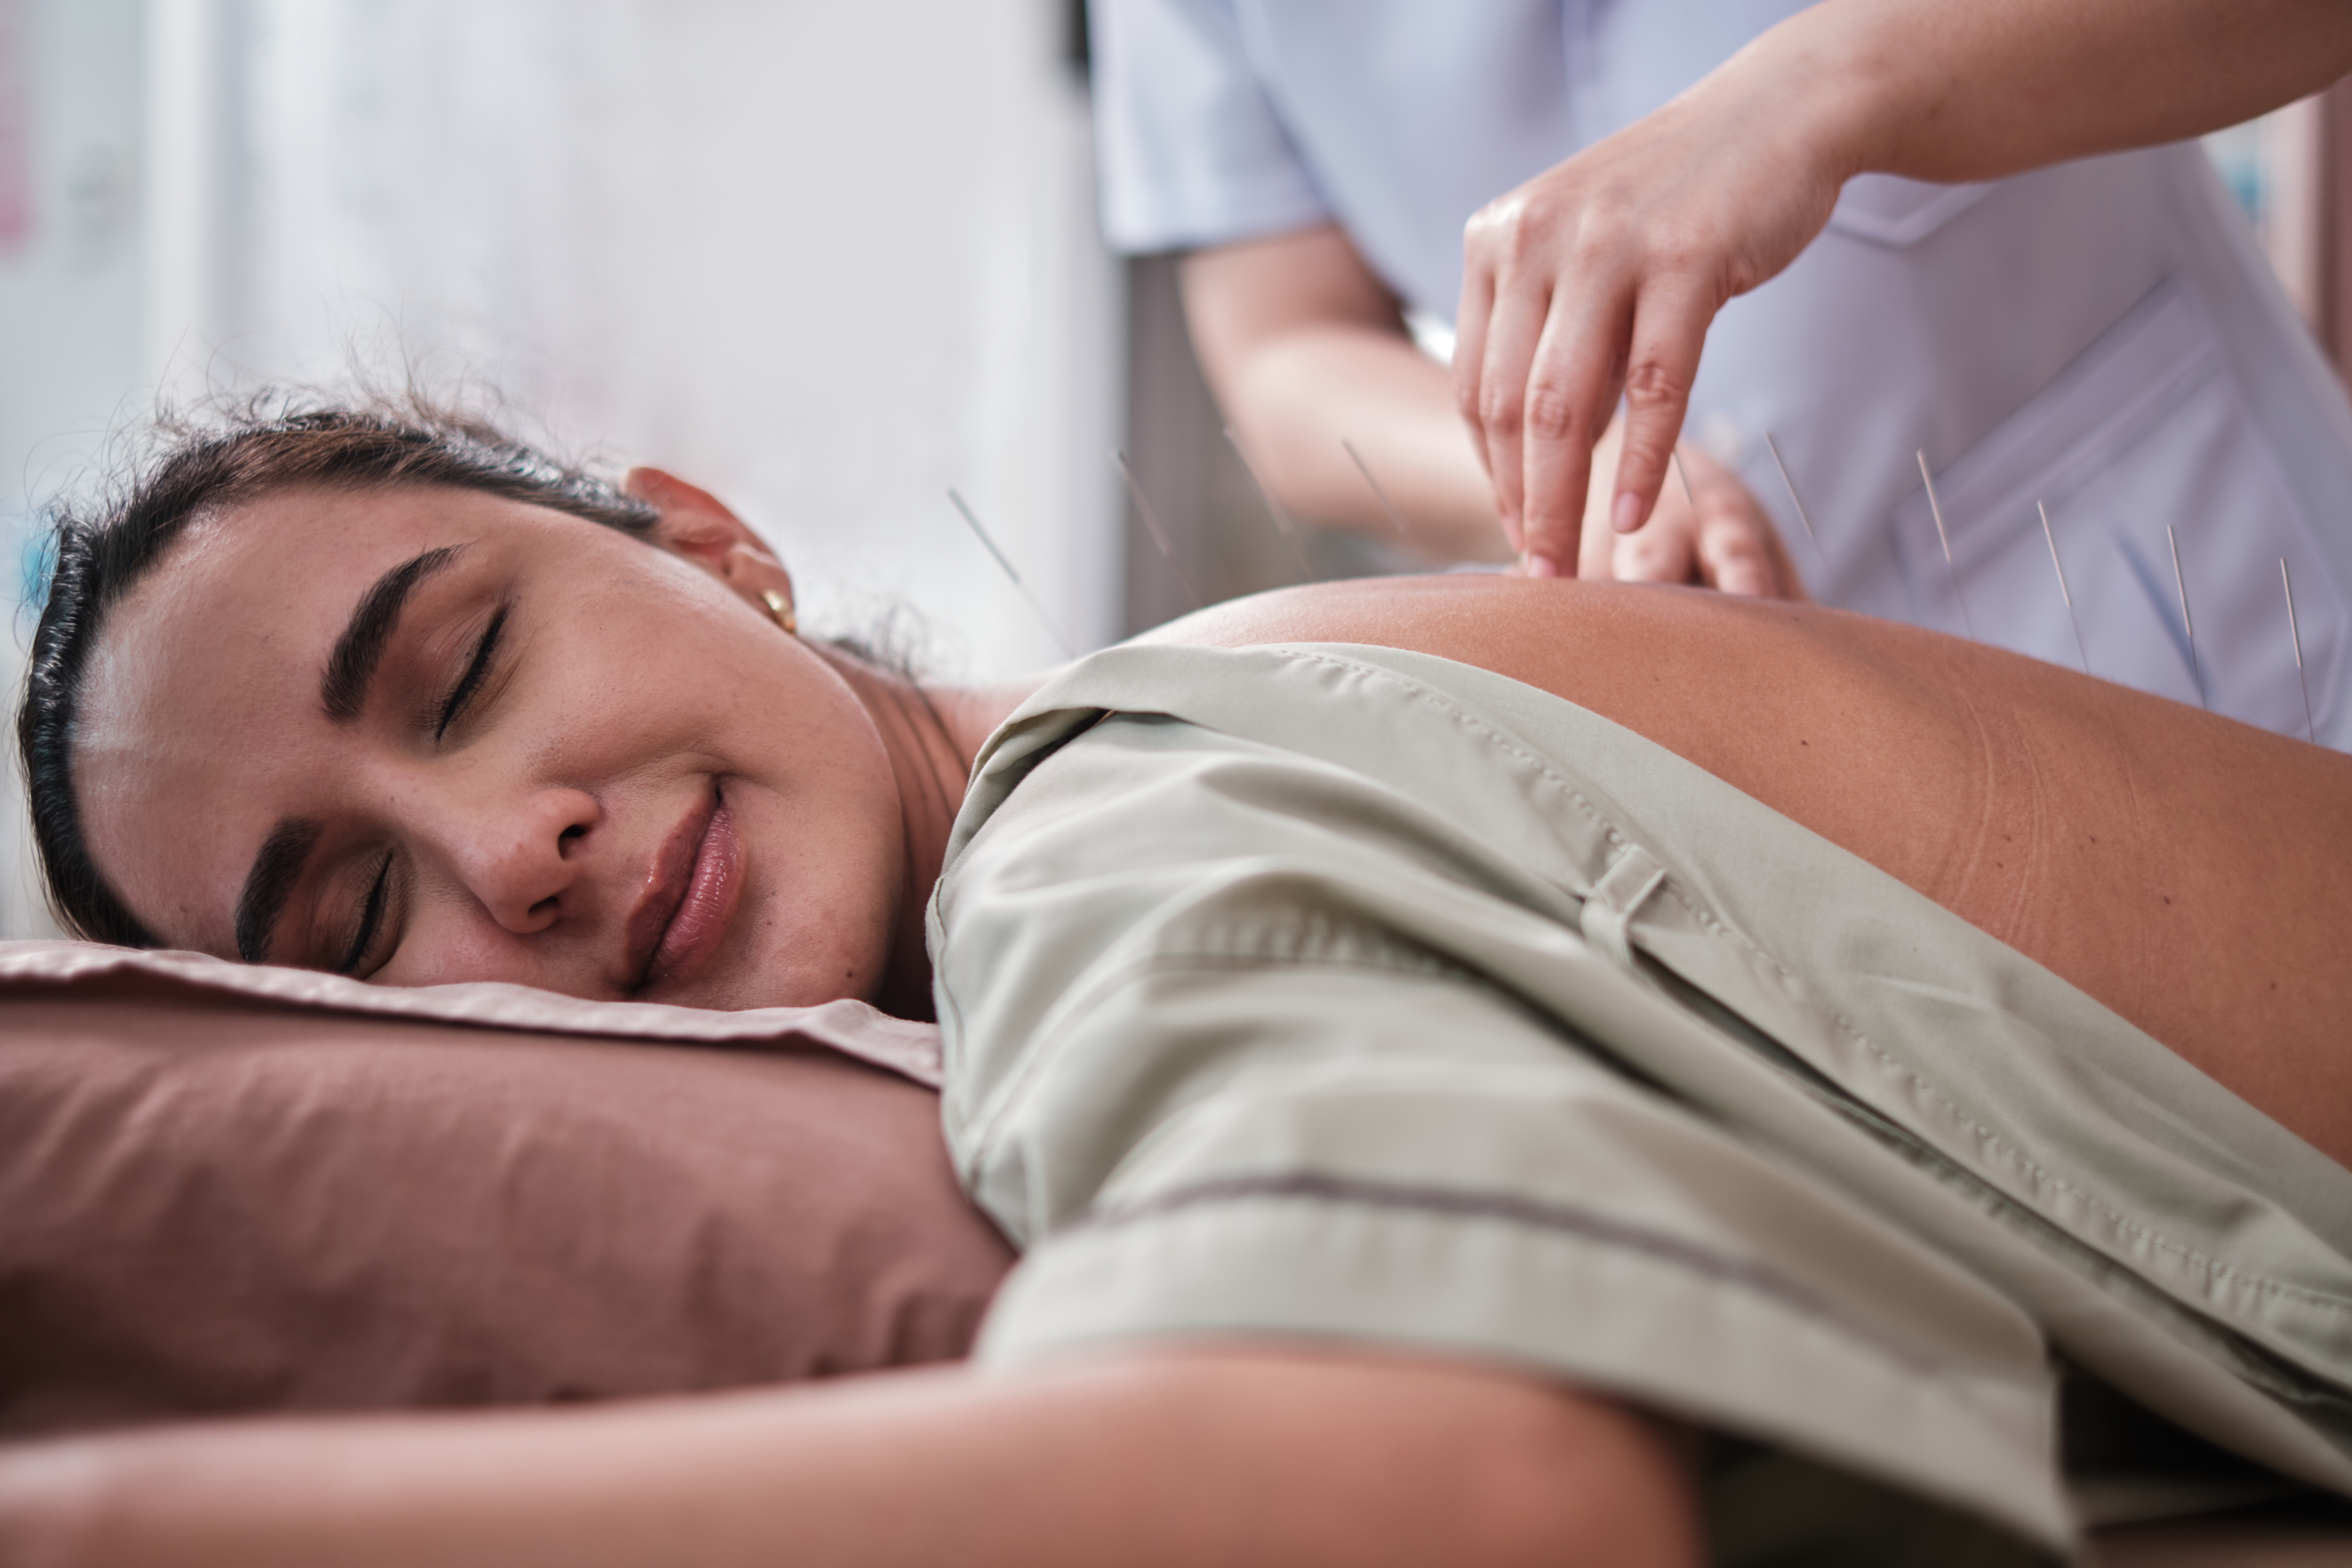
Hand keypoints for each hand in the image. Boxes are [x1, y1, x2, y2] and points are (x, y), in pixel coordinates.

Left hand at [1452, 40, 1851, 577]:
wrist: (1775, 116)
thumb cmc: (1675, 202)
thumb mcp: (1585, 254)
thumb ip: (1551, 338)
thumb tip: (1536, 453)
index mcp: (1497, 239)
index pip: (1475, 384)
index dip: (1491, 471)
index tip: (1513, 528)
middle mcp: (1538, 238)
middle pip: (1510, 406)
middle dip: (1520, 502)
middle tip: (1537, 572)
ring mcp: (1611, 247)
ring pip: (1567, 405)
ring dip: (1564, 500)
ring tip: (1568, 567)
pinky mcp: (1687, 261)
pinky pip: (1654, 385)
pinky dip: (1641, 461)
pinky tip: (1636, 515)